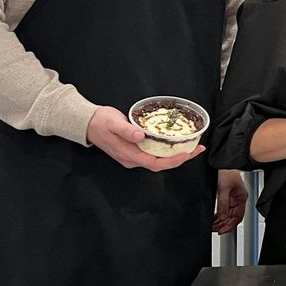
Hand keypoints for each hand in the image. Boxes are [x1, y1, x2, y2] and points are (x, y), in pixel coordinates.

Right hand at [86, 105, 204, 169]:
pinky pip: (154, 155)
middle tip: (197, 149)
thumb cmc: (100, 122)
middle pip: (161, 164)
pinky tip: (175, 144)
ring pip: (158, 160)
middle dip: (181, 158)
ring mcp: (132, 156)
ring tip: (191, 147)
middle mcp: (132, 159)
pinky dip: (167, 151)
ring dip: (176, 155)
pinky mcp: (133, 151)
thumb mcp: (113, 123)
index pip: (156, 163)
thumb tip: (140, 137)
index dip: (174, 160)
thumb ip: (127, 130)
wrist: (87, 123)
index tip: (188, 153)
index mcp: (129, 155)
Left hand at [212, 169, 246, 233]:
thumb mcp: (223, 188)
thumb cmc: (226, 170)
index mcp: (241, 197)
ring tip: (213, 226)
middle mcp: (238, 198)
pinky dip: (219, 215)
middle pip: (233, 217)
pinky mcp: (225, 195)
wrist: (220, 160)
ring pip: (228, 214)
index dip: (230, 225)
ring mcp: (232, 197)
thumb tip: (222, 217)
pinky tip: (214, 219)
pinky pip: (224, 209)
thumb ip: (223, 204)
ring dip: (221, 221)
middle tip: (215, 229)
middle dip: (224, 224)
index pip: (238, 216)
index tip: (222, 231)